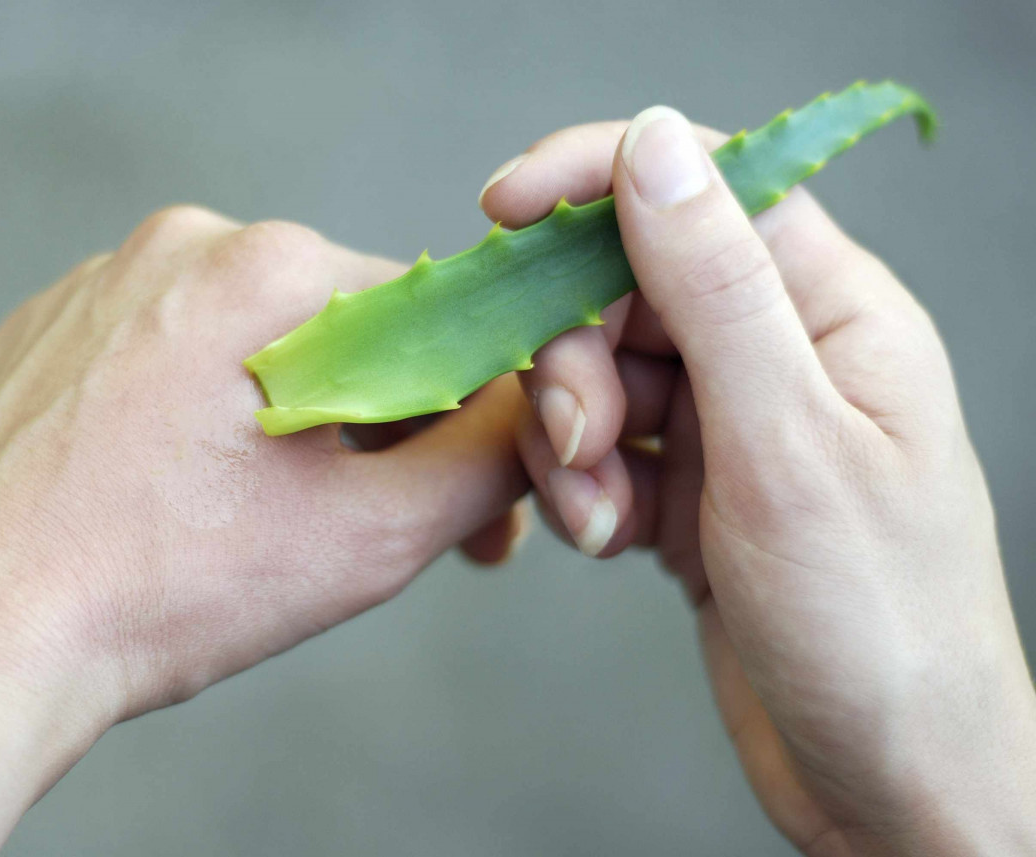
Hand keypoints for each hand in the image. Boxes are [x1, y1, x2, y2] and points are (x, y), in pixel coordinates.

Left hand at [0, 208, 527, 855]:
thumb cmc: (160, 589)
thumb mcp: (368, 536)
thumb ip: (485, 462)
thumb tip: (532, 419)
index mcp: (265, 268)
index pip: (426, 316)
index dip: (463, 410)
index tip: (465, 493)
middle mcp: (178, 248)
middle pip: (337, 332)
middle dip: (376, 430)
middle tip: (372, 529)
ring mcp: (99, 286)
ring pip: (250, 348)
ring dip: (289, 428)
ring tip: (265, 526)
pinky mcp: (48, 335)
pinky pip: (167, 362)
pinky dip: (203, 423)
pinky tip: (185, 501)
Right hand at [480, 111, 1035, 853]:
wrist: (887, 779)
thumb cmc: (877, 621)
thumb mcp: (789, 444)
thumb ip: (716, 289)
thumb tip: (654, 145)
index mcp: (833, 313)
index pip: (707, 190)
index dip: (598, 179)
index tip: (502, 209)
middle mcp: (779, 355)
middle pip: (630, 289)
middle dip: (576, 358)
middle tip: (576, 440)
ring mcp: (730, 424)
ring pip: (602, 374)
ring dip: (571, 439)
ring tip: (595, 513)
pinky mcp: (689, 488)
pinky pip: (602, 449)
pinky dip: (583, 488)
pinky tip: (605, 538)